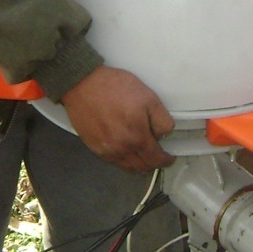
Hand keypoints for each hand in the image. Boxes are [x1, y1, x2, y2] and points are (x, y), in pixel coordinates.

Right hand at [60, 66, 175, 171]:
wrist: (82, 85)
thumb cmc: (116, 88)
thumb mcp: (148, 97)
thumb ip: (161, 119)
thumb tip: (162, 135)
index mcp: (137, 137)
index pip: (156, 159)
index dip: (166, 160)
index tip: (169, 157)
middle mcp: (122, 149)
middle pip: (142, 167)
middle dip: (154, 164)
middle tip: (158, 157)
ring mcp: (107, 151)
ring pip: (128, 167)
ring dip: (139, 165)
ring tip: (143, 156)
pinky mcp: (94, 148)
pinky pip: (113, 161)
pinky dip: (124, 160)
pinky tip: (126, 151)